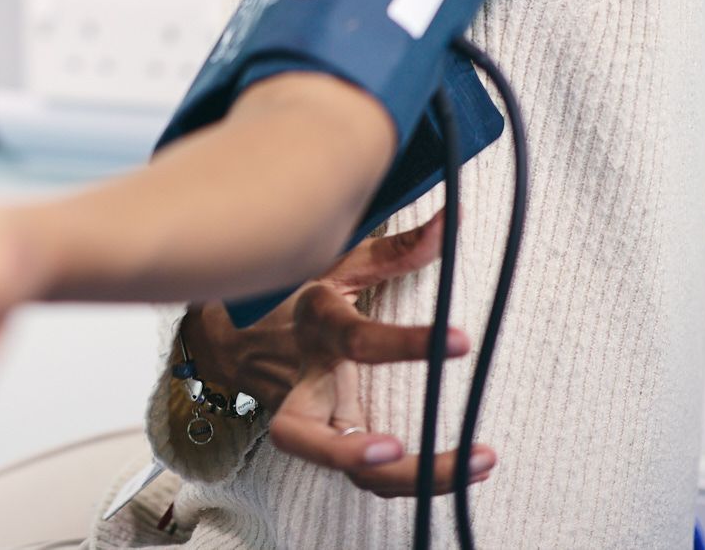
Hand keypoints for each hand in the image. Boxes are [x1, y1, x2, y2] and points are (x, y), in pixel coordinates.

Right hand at [254, 215, 498, 494]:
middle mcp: (306, 381)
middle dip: (353, 453)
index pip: (355, 339)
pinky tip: (459, 472)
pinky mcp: (329, 442)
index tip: (460, 341)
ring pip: (346, 471)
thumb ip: (397, 250)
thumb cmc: (293, 294)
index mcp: (314, 327)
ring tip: (474, 464)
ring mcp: (314, 419)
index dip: (405, 344)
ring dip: (408, 478)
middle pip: (308, 436)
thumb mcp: (336, 262)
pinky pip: (367, 477)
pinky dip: (411, 482)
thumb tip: (454, 221)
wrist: (230, 337)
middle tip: (402, 449)